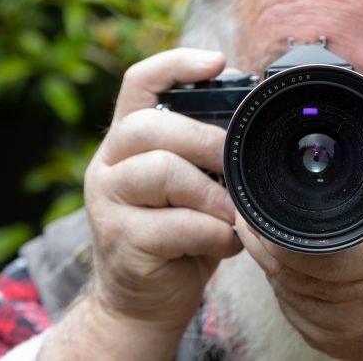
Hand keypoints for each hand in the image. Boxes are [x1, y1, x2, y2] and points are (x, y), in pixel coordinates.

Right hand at [40, 48, 242, 359]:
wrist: (146, 299)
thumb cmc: (178, 232)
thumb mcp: (192, 183)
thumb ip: (206, 152)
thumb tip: (254, 119)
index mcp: (129, 140)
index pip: (141, 82)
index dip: (177, 64)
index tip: (218, 62)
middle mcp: (110, 164)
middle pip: (151, 126)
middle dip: (206, 140)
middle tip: (236, 164)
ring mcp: (108, 202)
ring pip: (162, 171)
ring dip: (212, 192)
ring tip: (231, 212)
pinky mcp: (122, 241)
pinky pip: (176, 224)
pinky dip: (213, 234)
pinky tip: (224, 243)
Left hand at [236, 94, 362, 359]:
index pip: (294, 230)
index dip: (270, 200)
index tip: (269, 173)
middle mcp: (340, 298)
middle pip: (270, 246)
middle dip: (264, 208)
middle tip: (272, 179)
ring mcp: (322, 323)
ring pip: (269, 269)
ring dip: (271, 235)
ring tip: (293, 209)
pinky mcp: (314, 335)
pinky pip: (281, 292)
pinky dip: (285, 264)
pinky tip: (307, 247)